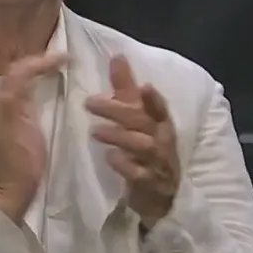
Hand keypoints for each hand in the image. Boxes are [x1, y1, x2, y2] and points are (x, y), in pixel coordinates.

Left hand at [0, 52, 67, 222]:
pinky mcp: (16, 122)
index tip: (66, 58)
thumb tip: (25, 68)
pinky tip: (52, 84)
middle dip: (40, 62)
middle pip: (18, 71)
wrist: (12, 191)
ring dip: (40, 71)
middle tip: (65, 60)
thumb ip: (14, 96)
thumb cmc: (15, 162)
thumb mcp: (12, 126)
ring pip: (22, 80)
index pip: (18, 69)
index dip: (41, 60)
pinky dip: (39, 83)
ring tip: (61, 67)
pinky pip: (26, 93)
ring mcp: (6, 112)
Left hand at [87, 56, 180, 227]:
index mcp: (160, 123)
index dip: (154, 99)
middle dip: (118, 112)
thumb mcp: (137, 117)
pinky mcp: (149, 184)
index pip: (159, 108)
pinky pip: (139, 174)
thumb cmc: (146, 148)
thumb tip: (116, 56)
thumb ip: (126, 89)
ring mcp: (157, 163)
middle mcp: (162, 140)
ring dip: (119, 136)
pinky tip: (110, 158)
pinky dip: (125, 165)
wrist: (159, 195)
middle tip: (89, 103)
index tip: (144, 86)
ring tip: (95, 130)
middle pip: (143, 123)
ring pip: (142, 146)